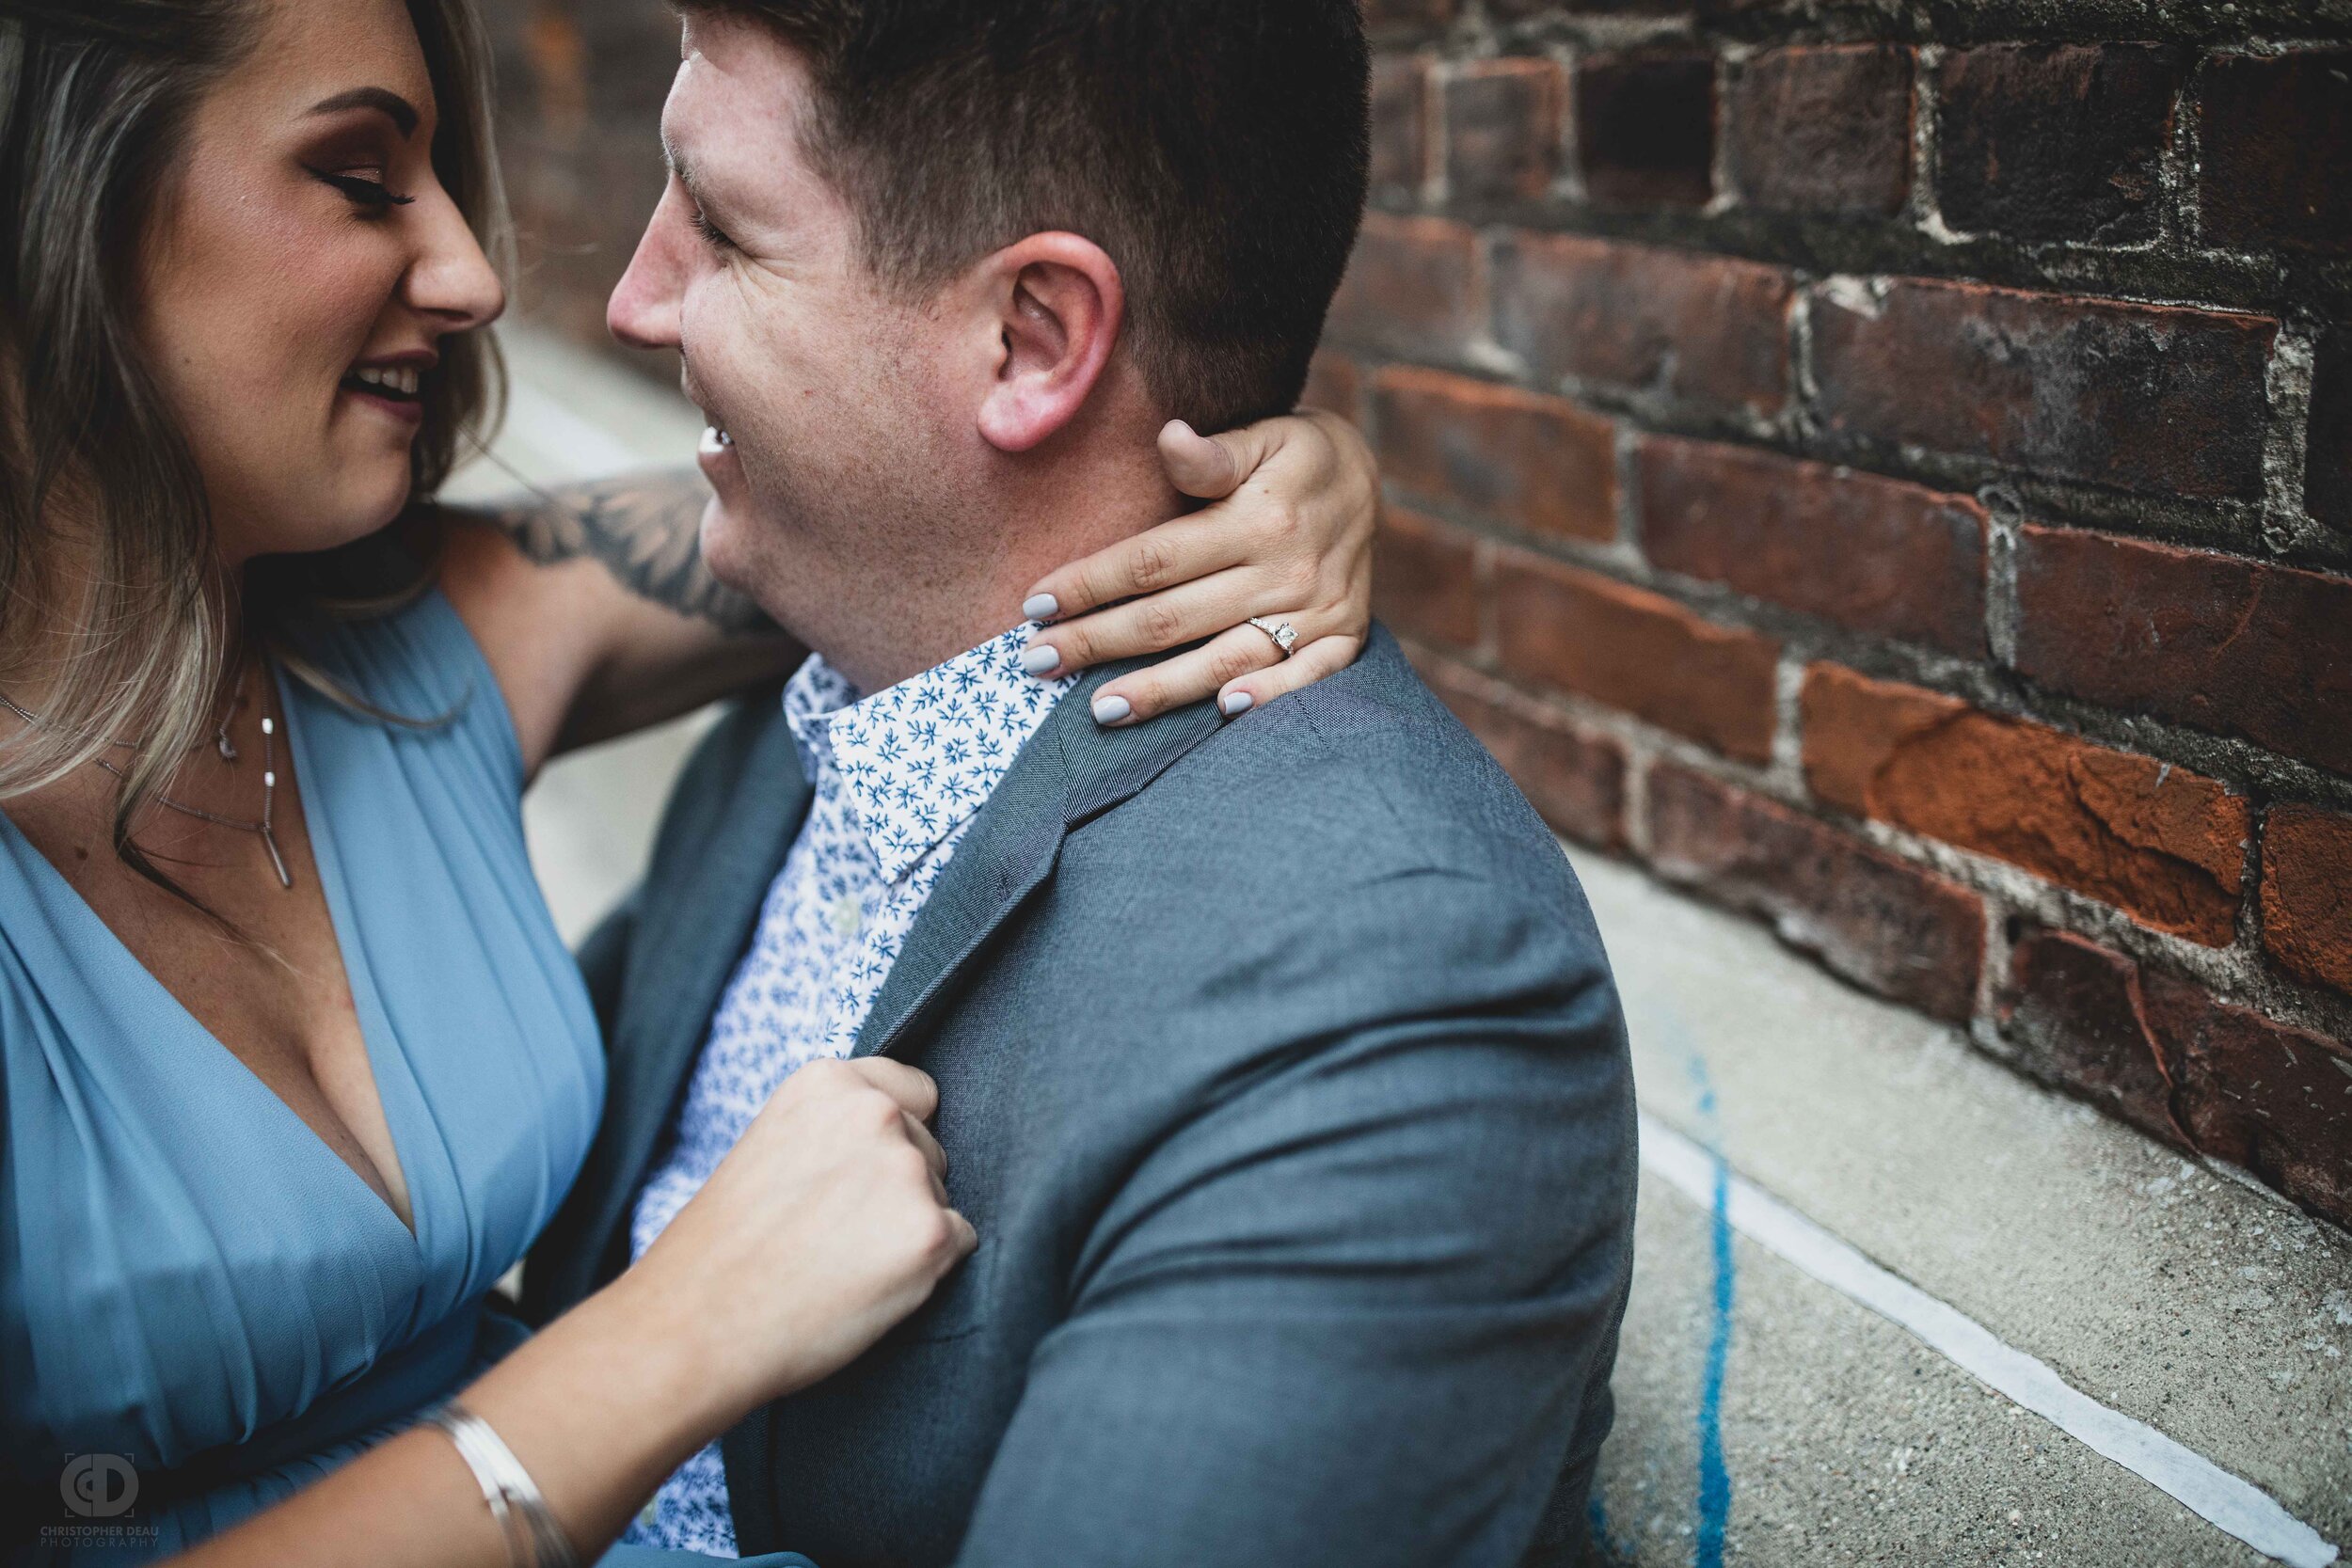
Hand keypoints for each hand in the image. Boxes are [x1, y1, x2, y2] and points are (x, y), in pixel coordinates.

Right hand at [630, 1058, 974, 1406]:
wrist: (698, 1324)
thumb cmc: (726, 1247)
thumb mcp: (772, 1142)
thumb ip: (835, 1126)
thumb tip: (897, 1131)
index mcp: (830, 1082)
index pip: (915, 1091)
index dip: (895, 1135)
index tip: (861, 1170)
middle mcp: (875, 1113)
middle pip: (931, 1147)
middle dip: (900, 1186)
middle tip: (833, 1229)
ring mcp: (907, 1172)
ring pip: (943, 1197)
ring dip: (911, 1227)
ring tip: (840, 1259)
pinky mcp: (931, 1233)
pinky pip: (960, 1243)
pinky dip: (928, 1269)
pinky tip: (868, 1283)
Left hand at [1018, 408, 1376, 724]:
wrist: (1368, 478)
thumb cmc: (1291, 456)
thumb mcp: (1260, 435)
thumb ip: (1212, 454)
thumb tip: (1169, 438)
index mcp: (1256, 519)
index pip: (1154, 561)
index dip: (1091, 584)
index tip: (1036, 605)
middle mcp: (1284, 571)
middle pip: (1173, 619)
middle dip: (1098, 643)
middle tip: (1038, 663)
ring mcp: (1315, 610)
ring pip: (1224, 659)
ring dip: (1160, 689)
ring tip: (1100, 709)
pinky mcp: (1342, 637)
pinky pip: (1305, 678)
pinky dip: (1269, 698)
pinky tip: (1223, 713)